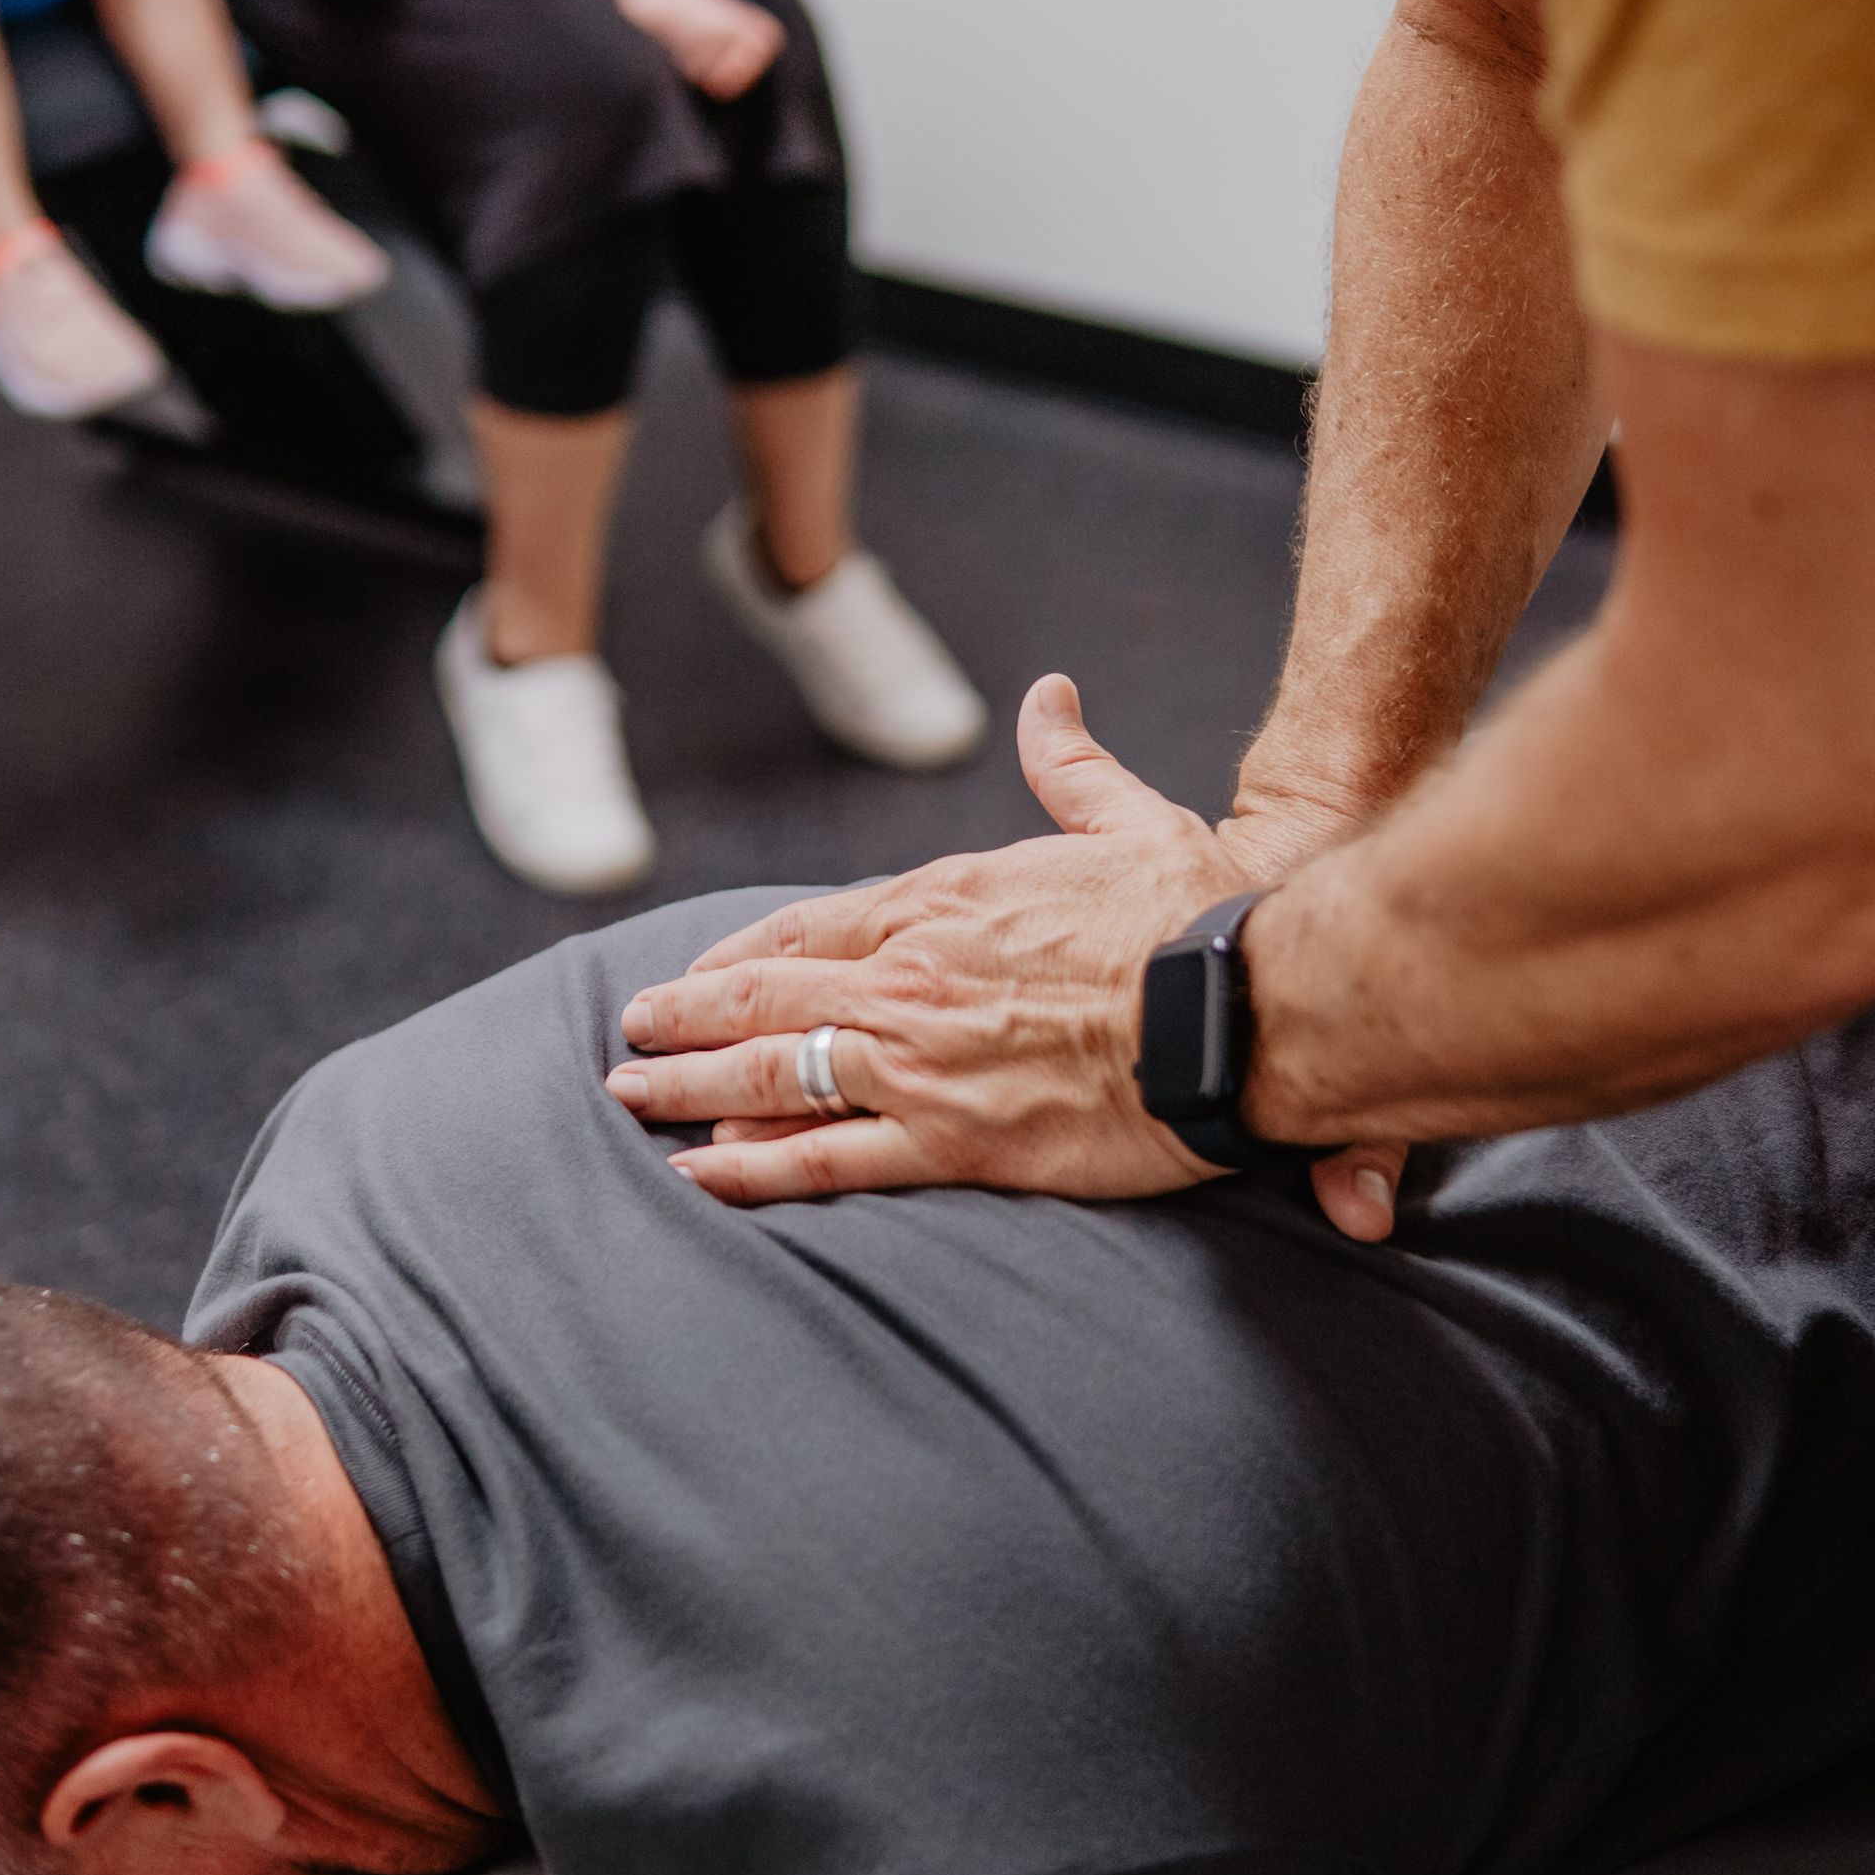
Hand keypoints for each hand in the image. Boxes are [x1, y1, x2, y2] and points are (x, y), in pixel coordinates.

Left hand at [608, 676, 1406, 1232]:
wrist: (1244, 1009)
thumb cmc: (1197, 916)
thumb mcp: (1128, 820)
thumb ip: (1070, 766)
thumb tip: (1049, 697)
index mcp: (944, 899)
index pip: (810, 926)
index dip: (743, 951)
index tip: (700, 970)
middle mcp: (911, 977)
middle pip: (765, 994)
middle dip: (685, 1014)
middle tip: (630, 1032)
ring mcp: (922, 1062)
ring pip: (772, 1072)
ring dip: (690, 1085)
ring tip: (631, 1094)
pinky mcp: (955, 1140)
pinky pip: (829, 1159)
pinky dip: (756, 1170)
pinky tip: (700, 1177)